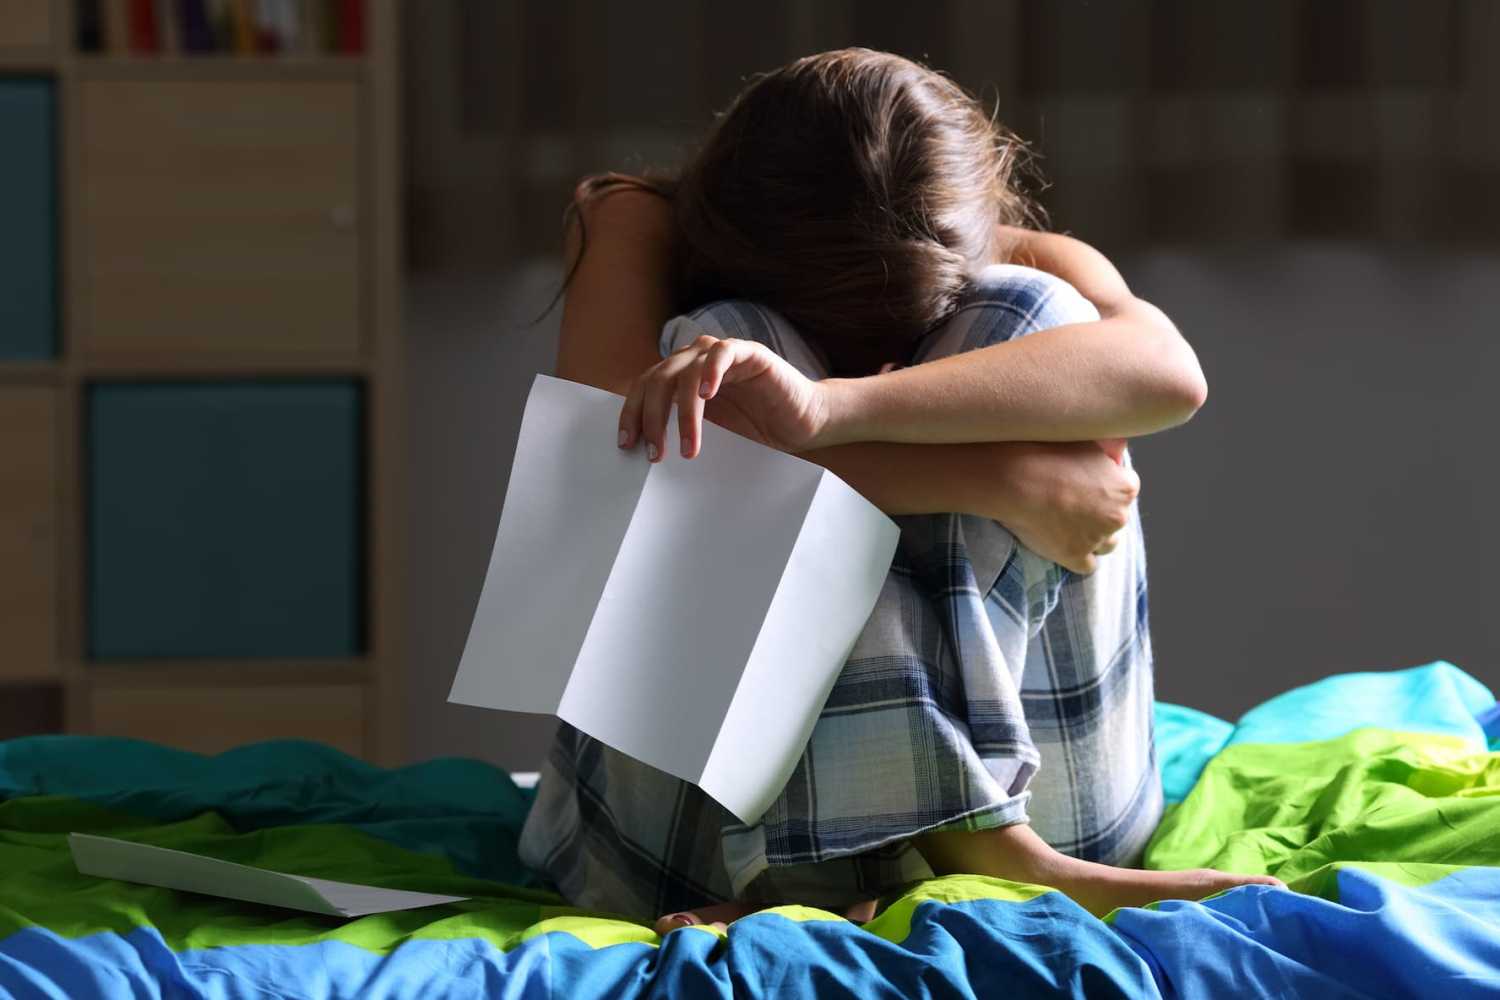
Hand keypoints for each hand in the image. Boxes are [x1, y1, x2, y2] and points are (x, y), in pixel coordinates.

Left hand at [618, 333, 829, 460]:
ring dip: (683, 413)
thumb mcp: (709, 433)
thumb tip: (644, 450)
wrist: (803, 423)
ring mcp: (722, 354)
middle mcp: (696, 360)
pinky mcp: (751, 353)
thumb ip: (680, 428)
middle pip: (658, 379)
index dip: (632, 413)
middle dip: (652, 418)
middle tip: (655, 453)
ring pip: (685, 372)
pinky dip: (711, 371)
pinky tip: (708, 395)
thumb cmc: (757, 428)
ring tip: (689, 448)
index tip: (627, 444)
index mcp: (681, 377)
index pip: (644, 387)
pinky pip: (724, 354)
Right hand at [992, 441, 1138, 573]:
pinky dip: (1077, 556)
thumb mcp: (1084, 439)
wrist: (1015, 479)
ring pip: (1106, 544)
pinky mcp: (1075, 556)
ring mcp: (1097, 538)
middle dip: (1100, 511)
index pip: (1126, 488)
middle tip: (1072, 500)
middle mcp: (1118, 515)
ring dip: (1093, 536)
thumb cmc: (1046, 451)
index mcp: (1125, 486)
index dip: (1105, 484)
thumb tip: (1115, 453)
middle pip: (1117, 517)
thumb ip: (1105, 451)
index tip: (1087, 481)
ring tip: (1067, 524)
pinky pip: (1087, 565)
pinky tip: (1063, 544)